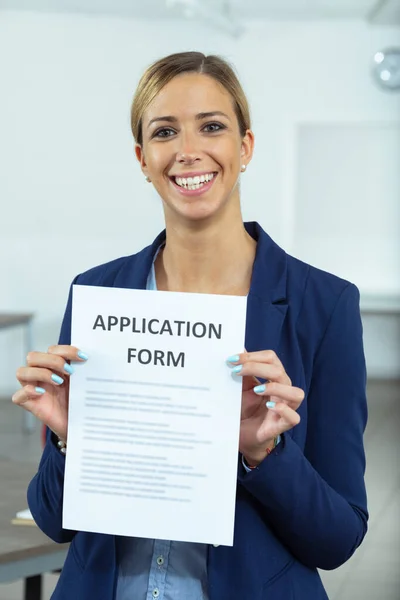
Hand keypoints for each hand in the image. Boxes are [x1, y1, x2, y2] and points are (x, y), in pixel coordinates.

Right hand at [12, 345, 87, 441]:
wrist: (79, 423)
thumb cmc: (79, 401)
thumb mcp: (82, 383)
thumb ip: (82, 370)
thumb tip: (92, 359)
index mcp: (54, 366)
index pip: (52, 350)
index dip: (66, 350)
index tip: (83, 357)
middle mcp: (41, 375)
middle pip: (33, 356)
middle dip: (53, 360)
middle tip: (70, 371)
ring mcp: (33, 389)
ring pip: (21, 372)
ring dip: (40, 373)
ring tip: (59, 381)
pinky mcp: (30, 404)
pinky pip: (17, 396)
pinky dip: (27, 391)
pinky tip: (41, 392)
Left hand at [228, 350, 303, 465]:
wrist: (243, 435)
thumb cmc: (245, 409)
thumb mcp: (240, 387)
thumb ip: (242, 369)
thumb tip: (235, 346)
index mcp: (273, 378)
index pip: (271, 359)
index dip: (253, 356)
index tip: (232, 359)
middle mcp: (283, 390)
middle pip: (279, 372)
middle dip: (256, 367)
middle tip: (236, 371)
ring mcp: (286, 408)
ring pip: (295, 393)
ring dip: (276, 388)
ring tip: (257, 390)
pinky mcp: (283, 425)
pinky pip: (293, 417)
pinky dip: (284, 409)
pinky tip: (270, 406)